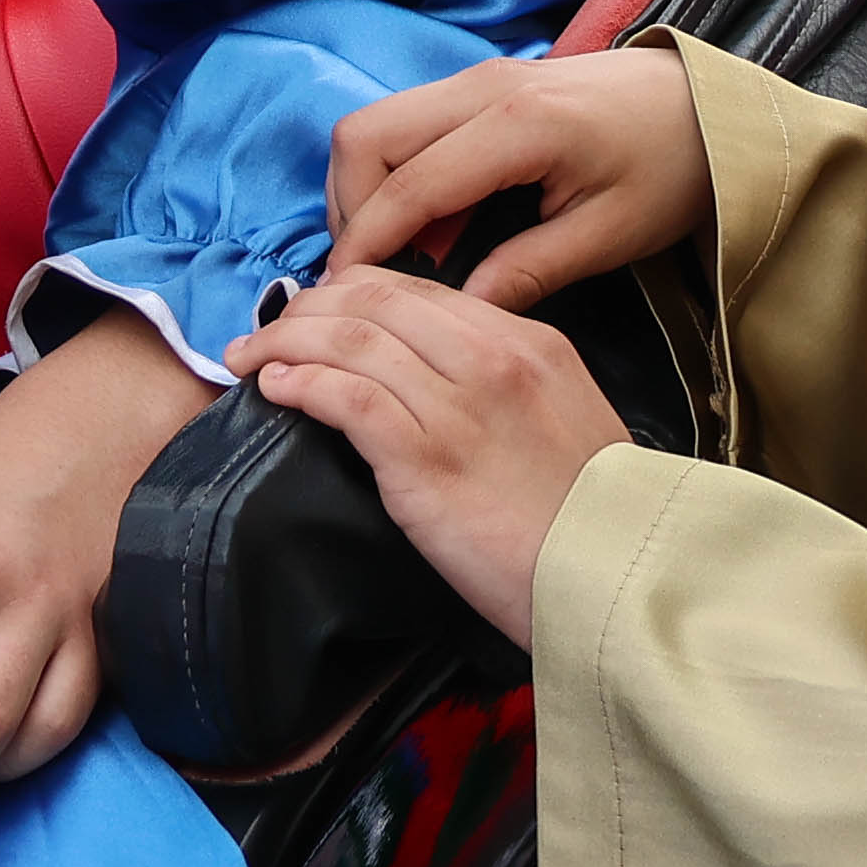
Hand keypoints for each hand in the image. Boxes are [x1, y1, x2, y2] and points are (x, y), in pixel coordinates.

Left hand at [239, 272, 636, 652]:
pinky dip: (302, 384)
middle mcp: (490, 358)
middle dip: (309, 307)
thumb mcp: (566, 418)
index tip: (320, 309)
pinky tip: (276, 388)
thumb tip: (438, 376)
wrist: (616, 576)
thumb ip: (509, 383)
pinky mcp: (424, 459)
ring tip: (249, 356)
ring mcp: (456, 405)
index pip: (421, 291)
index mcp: (528, 343)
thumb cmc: (591, 517)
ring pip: (351, 342)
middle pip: (376, 303)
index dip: (356, 293)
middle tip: (269, 327)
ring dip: (286, 342)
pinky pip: (346, 398)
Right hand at [322, 48, 705, 302]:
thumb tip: (460, 310)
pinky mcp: (484, 84)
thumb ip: (527, 272)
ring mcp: (480, 78)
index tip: (343, 296)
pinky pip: (409, 123)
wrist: (711, 104)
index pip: (408, 185)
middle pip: (365, 136)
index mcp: (519, 126)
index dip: (366, 244)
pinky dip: (397, 173)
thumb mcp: (609, 235)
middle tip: (368, 275)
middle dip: (349, 208)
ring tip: (399, 257)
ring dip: (368, 189)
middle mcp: (484, 88)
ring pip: (377, 124)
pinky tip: (431, 227)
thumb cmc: (671, 168)